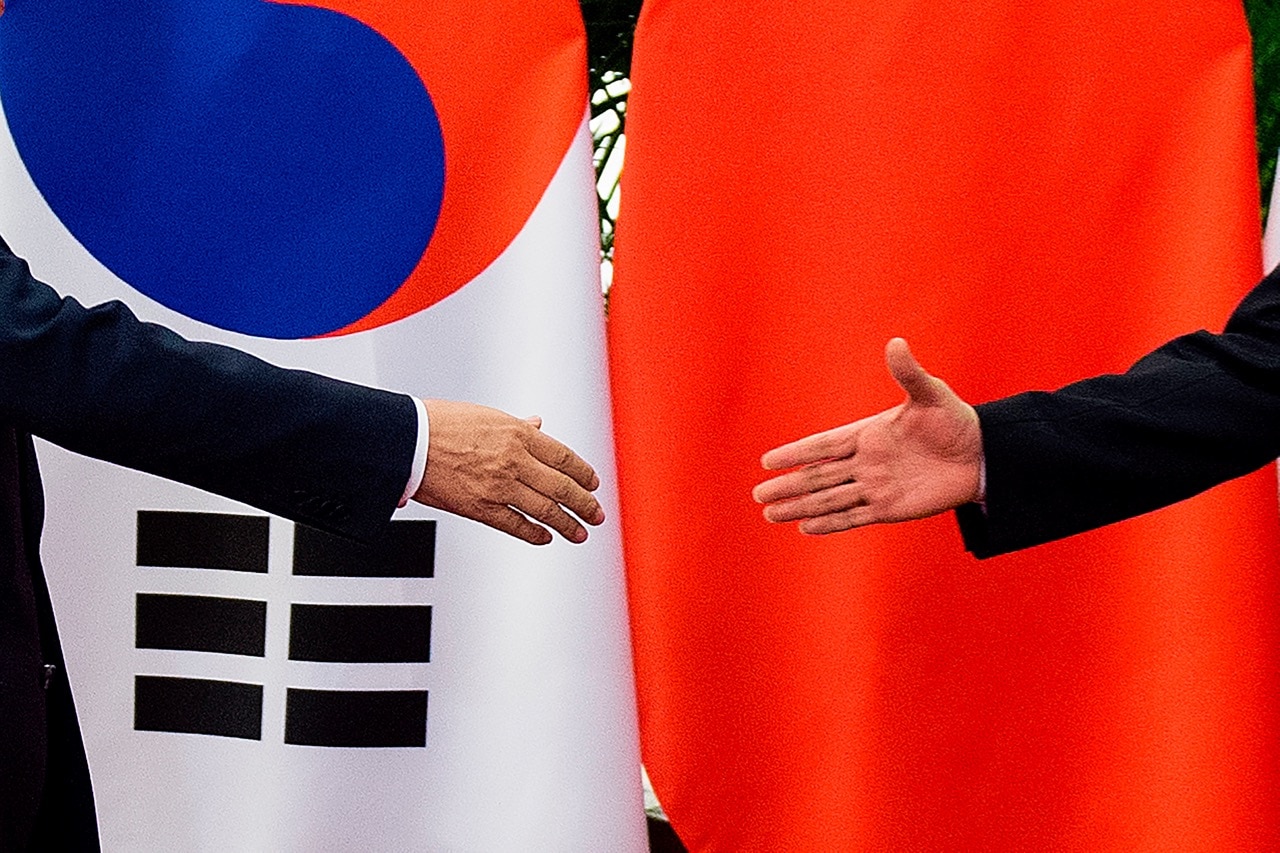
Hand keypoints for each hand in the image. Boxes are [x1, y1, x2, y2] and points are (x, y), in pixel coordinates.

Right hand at [413, 400, 604, 544]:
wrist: (408, 441)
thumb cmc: (441, 424)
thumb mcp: (487, 416)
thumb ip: (517, 426)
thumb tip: (537, 424)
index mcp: (519, 434)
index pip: (565, 457)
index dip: (584, 474)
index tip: (593, 484)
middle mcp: (515, 460)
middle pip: (562, 487)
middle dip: (584, 504)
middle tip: (596, 515)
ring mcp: (500, 486)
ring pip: (545, 510)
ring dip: (567, 524)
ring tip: (579, 533)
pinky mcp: (481, 508)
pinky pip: (516, 525)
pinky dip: (535, 533)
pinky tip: (545, 537)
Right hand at [753, 338, 982, 533]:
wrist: (980, 456)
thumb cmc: (955, 420)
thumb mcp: (931, 394)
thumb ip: (908, 373)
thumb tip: (896, 343)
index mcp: (867, 434)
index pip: (823, 446)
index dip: (796, 454)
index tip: (768, 461)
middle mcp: (864, 462)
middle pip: (817, 477)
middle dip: (788, 485)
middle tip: (758, 494)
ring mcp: (874, 487)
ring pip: (828, 499)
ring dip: (800, 507)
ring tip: (770, 514)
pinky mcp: (889, 508)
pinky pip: (852, 517)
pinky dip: (829, 523)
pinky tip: (805, 528)